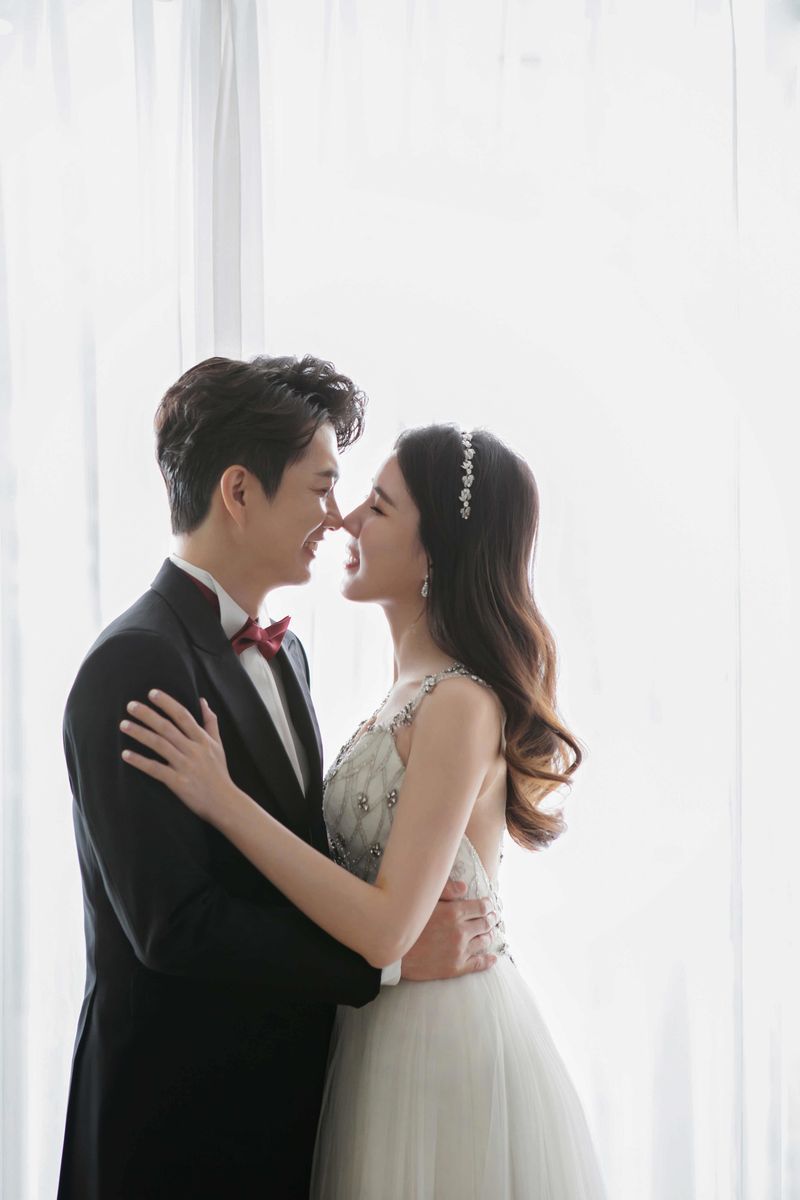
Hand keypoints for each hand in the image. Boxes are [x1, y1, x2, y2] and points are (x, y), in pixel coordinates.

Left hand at [120, 690, 235, 823]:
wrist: (224, 802)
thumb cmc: (219, 773)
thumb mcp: (218, 745)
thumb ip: (210, 722)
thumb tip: (202, 701)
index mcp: (202, 739)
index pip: (183, 715)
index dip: (167, 703)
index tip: (152, 693)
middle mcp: (193, 750)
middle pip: (167, 727)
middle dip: (148, 715)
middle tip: (130, 705)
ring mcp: (185, 765)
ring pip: (159, 745)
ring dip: (140, 734)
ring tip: (124, 725)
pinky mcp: (178, 782)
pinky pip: (155, 769)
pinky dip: (140, 761)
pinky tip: (125, 755)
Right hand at [400, 879, 498, 980]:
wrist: (393, 955)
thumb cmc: (406, 924)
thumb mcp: (423, 901)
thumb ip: (445, 890)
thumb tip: (465, 887)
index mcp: (454, 913)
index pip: (480, 907)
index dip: (487, 905)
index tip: (488, 904)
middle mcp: (460, 932)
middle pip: (485, 923)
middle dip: (491, 918)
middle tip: (493, 917)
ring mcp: (460, 951)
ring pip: (483, 941)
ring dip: (489, 935)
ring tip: (490, 932)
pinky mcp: (456, 968)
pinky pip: (478, 964)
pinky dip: (488, 960)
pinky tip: (492, 958)